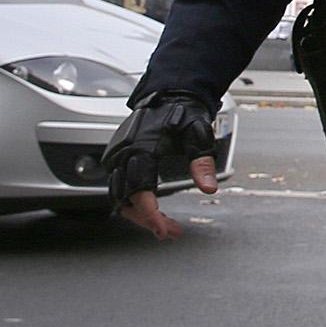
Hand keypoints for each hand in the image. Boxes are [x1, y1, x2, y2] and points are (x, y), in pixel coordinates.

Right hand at [103, 93, 219, 240]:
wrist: (169, 95)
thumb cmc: (184, 113)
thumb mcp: (199, 135)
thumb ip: (203, 163)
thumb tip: (210, 188)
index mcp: (140, 148)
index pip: (139, 190)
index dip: (149, 213)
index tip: (163, 228)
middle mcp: (122, 154)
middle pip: (125, 199)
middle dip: (146, 219)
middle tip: (171, 231)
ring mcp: (116, 156)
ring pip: (119, 196)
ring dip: (139, 214)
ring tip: (166, 225)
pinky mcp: (116, 158)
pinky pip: (119, 186)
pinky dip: (133, 202)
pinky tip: (153, 211)